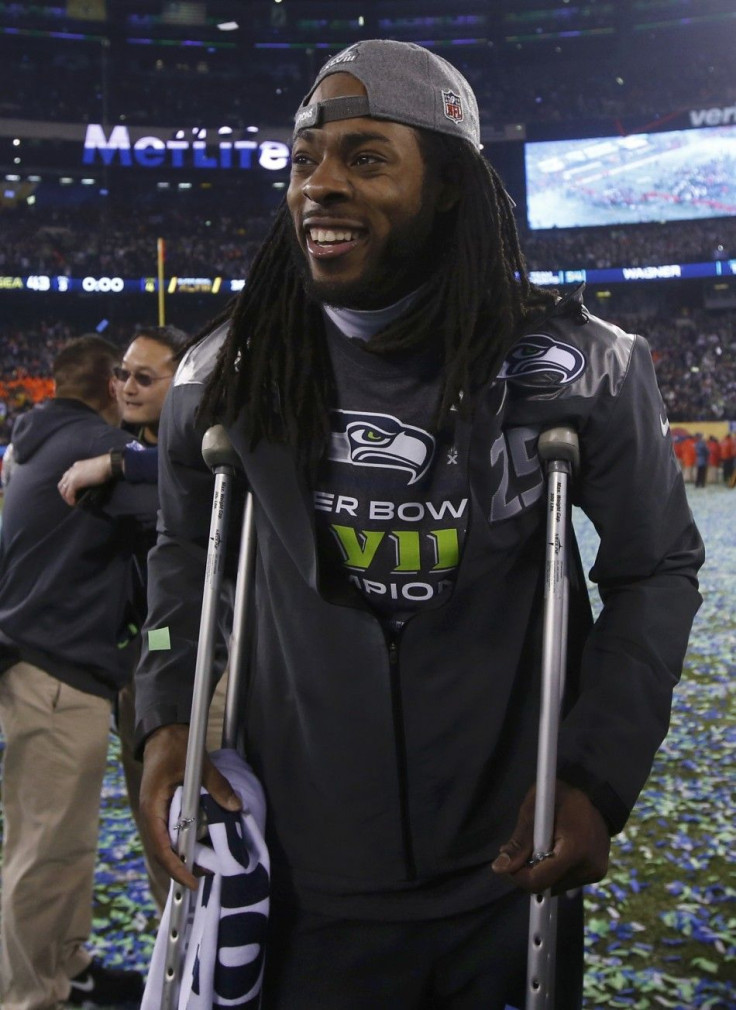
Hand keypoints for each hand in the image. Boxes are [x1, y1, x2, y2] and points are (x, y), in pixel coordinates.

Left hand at [57, 454, 111, 504]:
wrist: (107, 465)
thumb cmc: (104, 467)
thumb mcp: (91, 470)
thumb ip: (86, 475)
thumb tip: (86, 483)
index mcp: (75, 466)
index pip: (66, 477)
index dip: (67, 486)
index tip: (72, 492)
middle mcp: (71, 470)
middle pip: (61, 484)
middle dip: (64, 493)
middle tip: (70, 499)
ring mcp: (72, 476)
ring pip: (63, 489)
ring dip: (66, 497)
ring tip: (72, 502)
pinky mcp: (75, 482)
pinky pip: (69, 493)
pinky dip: (70, 499)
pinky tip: (74, 503)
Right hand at [140, 723, 241, 890]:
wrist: (162, 733)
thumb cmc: (176, 747)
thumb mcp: (199, 764)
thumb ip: (217, 786)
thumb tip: (236, 806)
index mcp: (153, 806)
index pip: (162, 846)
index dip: (177, 866)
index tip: (192, 882)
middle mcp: (149, 814)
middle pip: (161, 851)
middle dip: (180, 868)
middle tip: (205, 877)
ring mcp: (152, 813)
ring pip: (163, 845)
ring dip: (180, 858)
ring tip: (203, 866)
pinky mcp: (158, 809)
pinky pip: (166, 834)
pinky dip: (179, 845)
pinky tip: (194, 848)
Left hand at [491, 780, 609, 894]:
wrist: (599, 796)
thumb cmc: (563, 798)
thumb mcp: (536, 810)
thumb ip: (520, 840)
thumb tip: (500, 868)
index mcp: (574, 851)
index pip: (539, 881)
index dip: (518, 875)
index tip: (510, 861)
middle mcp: (588, 868)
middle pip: (547, 886)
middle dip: (530, 872)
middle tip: (527, 849)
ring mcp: (595, 874)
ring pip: (556, 887)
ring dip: (543, 872)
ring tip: (544, 846)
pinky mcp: (597, 875)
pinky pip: (567, 881)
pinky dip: (556, 871)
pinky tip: (556, 851)